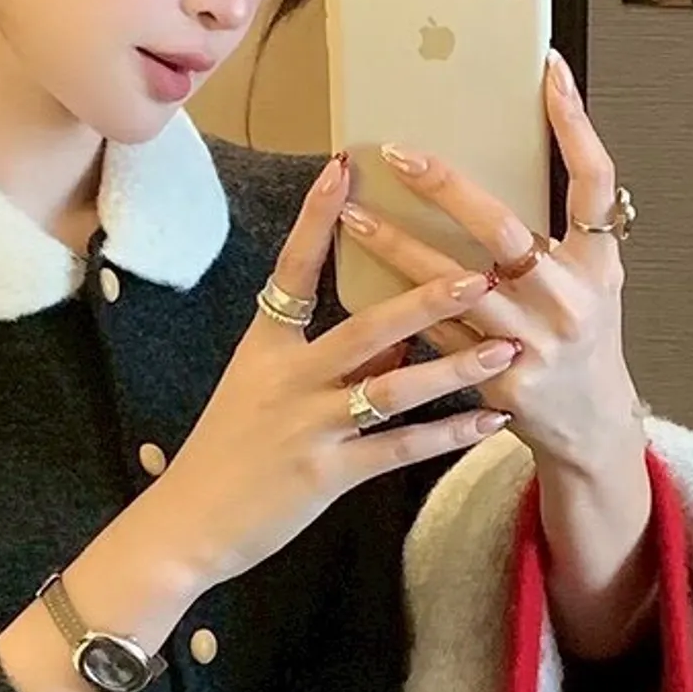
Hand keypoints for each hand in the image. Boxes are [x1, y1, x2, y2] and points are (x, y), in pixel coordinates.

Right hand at [146, 158, 521, 589]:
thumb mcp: (263, 390)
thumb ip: (329, 362)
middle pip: (365, 330)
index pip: (292, 271)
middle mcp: (288, 380)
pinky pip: (398, 451)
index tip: (344, 167)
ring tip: (506, 349)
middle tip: (480, 275)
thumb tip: (396, 341)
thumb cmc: (227, 453)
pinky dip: (447, 436)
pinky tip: (490, 423)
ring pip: (393, 392)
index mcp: (265, 348)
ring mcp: (308, 428)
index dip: (316, 220)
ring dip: (455, 370)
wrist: (186, 524)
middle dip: (426, 301)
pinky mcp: (326, 476)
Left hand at [332, 52, 641, 476]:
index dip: (575, 123)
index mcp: (597, 261)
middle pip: (505, 230)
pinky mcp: (499, 382)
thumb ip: (556, 226)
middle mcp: (569, 299)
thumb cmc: (581, 337)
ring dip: (400, 249)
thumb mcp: (590, 276)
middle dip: (447, 188)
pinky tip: (357, 284)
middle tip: (398, 154)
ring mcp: (533, 344)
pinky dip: (399, 309)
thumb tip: (506, 151)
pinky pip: (438, 338)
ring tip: (354, 217)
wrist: (589, 425)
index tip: (547, 71)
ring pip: (455, 288)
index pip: (594, 178)